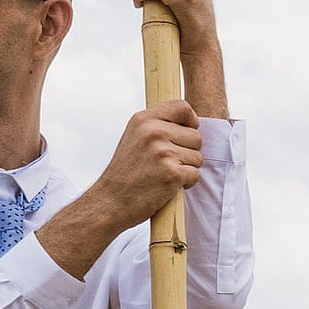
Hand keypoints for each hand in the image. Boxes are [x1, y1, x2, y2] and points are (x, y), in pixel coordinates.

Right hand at [34, 101, 203, 277]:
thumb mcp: (135, 138)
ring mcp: (163, 152)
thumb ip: (158, 126)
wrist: (110, 201)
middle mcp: (153, 132)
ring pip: (198, 157)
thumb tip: (191, 122)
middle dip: (188, 152)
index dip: (191, 122)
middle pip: (196, 136)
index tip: (184, 135)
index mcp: (143, 119)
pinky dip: (186, 183)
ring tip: (163, 174)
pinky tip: (167, 185)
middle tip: (165, 163)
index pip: (183, 107)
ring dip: (186, 169)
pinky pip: (196, 174)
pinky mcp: (172, 173)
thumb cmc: (126, 173)